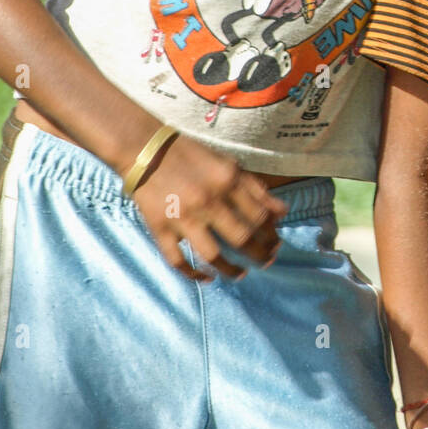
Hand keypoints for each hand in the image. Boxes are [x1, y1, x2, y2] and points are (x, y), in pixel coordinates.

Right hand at [131, 133, 286, 280]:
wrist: (144, 149)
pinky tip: (207, 278)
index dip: (272, 234)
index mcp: (227, 182)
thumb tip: (283, 212)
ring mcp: (183, 217)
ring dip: (230, 270)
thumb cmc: (191, 155)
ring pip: (212, 255)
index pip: (259, 216)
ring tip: (241, 275)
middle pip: (241, 238)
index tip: (276, 243)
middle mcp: (208, 201)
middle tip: (266, 262)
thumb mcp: (228, 164)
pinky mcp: (160, 228)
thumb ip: (256, 188)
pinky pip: (177, 260)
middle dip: (259, 255)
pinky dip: (192, 274)